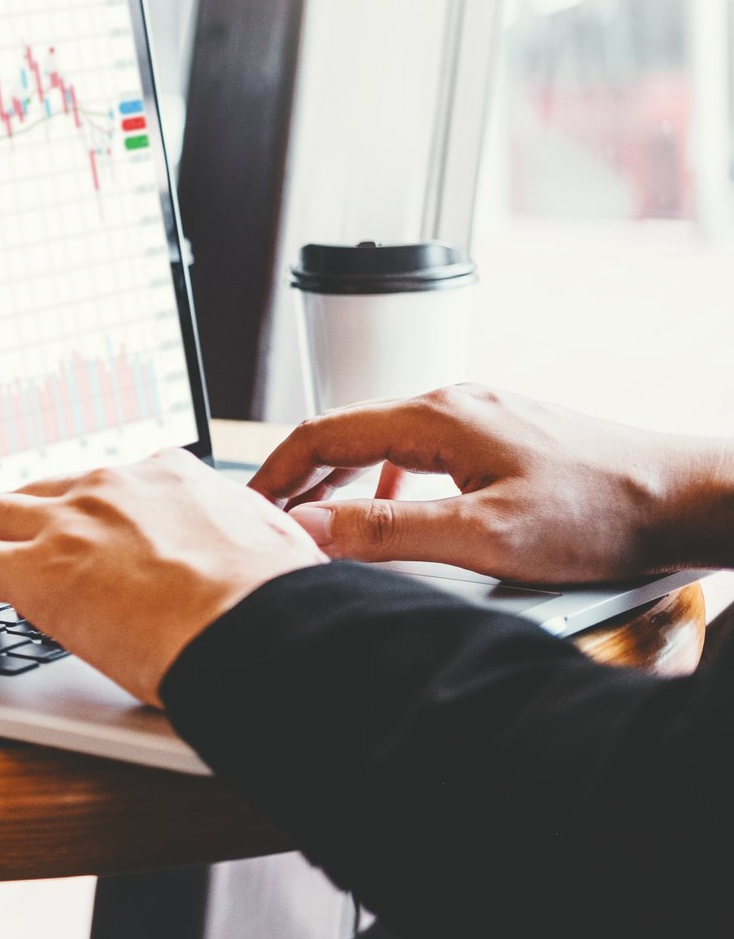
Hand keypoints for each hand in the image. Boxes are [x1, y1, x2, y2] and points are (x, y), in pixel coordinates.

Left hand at [0, 450, 320, 705]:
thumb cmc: (283, 608)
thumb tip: (263, 551)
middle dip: (7, 528)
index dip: (72, 517)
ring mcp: (70, 522)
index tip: (67, 544)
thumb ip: (248, 539)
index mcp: (168, 477)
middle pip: (30, 492)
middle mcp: (112, 486)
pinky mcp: (36, 571)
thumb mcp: (275, 548)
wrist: (270, 631)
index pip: (99, 484)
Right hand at [250, 384, 733, 583]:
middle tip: (275, 524)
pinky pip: (422, 452)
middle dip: (302, 480)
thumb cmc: (602, 514)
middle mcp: (454, 403)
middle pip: (347, 433)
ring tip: (326, 527)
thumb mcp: (484, 536)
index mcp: (436, 416)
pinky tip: (401, 515)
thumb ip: (389, 532)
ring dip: (346, 483)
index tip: (249, 509)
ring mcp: (482, 416)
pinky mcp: (506, 436)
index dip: (274, 473)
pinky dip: (389, 482)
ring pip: (385, 443)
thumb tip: (313, 528)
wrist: (688, 499)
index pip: (321, 432)